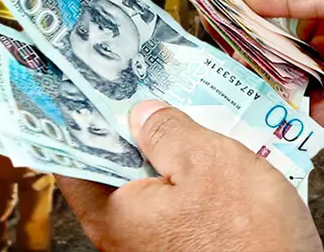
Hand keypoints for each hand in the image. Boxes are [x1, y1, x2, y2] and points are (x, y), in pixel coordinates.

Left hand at [57, 101, 320, 251]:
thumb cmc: (250, 241)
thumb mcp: (209, 163)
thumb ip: (167, 130)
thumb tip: (142, 112)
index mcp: (111, 213)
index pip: (73, 156)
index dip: (80, 118)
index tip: (87, 88)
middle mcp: (121, 235)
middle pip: (110, 167)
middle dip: (128, 129)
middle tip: (144, 92)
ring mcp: (150, 246)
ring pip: (144, 185)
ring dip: (162, 153)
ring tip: (184, 118)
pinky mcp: (181, 250)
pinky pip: (171, 205)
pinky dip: (183, 180)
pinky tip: (209, 160)